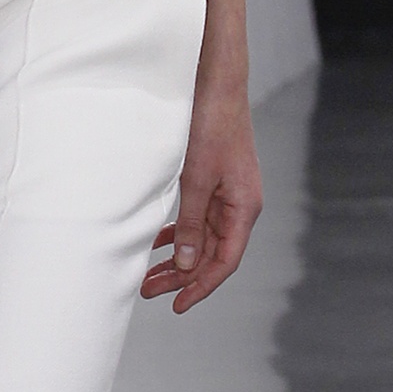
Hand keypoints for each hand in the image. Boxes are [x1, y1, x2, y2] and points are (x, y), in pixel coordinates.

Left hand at [142, 81, 261, 310]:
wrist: (217, 85)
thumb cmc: (212, 126)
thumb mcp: (196, 178)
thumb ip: (190, 222)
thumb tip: (186, 263)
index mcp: (244, 208)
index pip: (225, 261)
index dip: (201, 287)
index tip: (177, 306)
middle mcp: (240, 206)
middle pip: (212, 255)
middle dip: (182, 277)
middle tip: (148, 290)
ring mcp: (229, 196)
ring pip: (203, 239)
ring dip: (178, 258)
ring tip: (148, 275)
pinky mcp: (216, 184)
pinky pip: (199, 220)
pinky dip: (179, 234)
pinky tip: (159, 244)